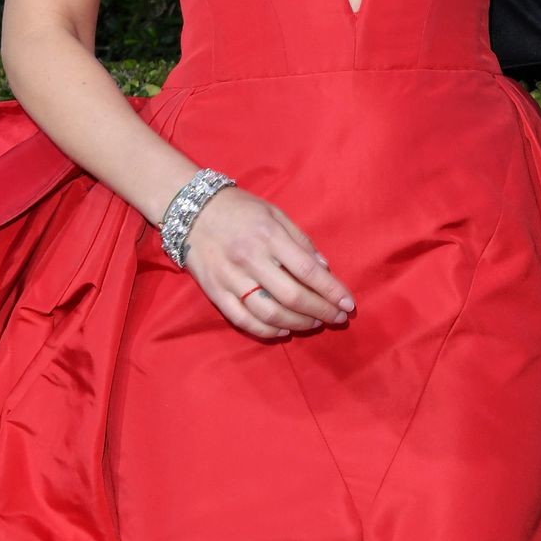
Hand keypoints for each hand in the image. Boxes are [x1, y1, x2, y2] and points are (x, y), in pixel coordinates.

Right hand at [177, 188, 356, 340]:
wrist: (192, 210)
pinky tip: (284, 330)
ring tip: (315, 324)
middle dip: (320, 311)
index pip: (307, 270)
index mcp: (269, 235)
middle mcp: (250, 258)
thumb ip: (301, 240)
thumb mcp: (275, 213)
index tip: (349, 304)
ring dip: (298, 323)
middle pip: (292, 295)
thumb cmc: (240, 209)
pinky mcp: (215, 292)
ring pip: (269, 312)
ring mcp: (231, 278)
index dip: (331, 291)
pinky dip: (266, 330)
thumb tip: (325, 269)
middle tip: (337, 318)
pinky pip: (244, 319)